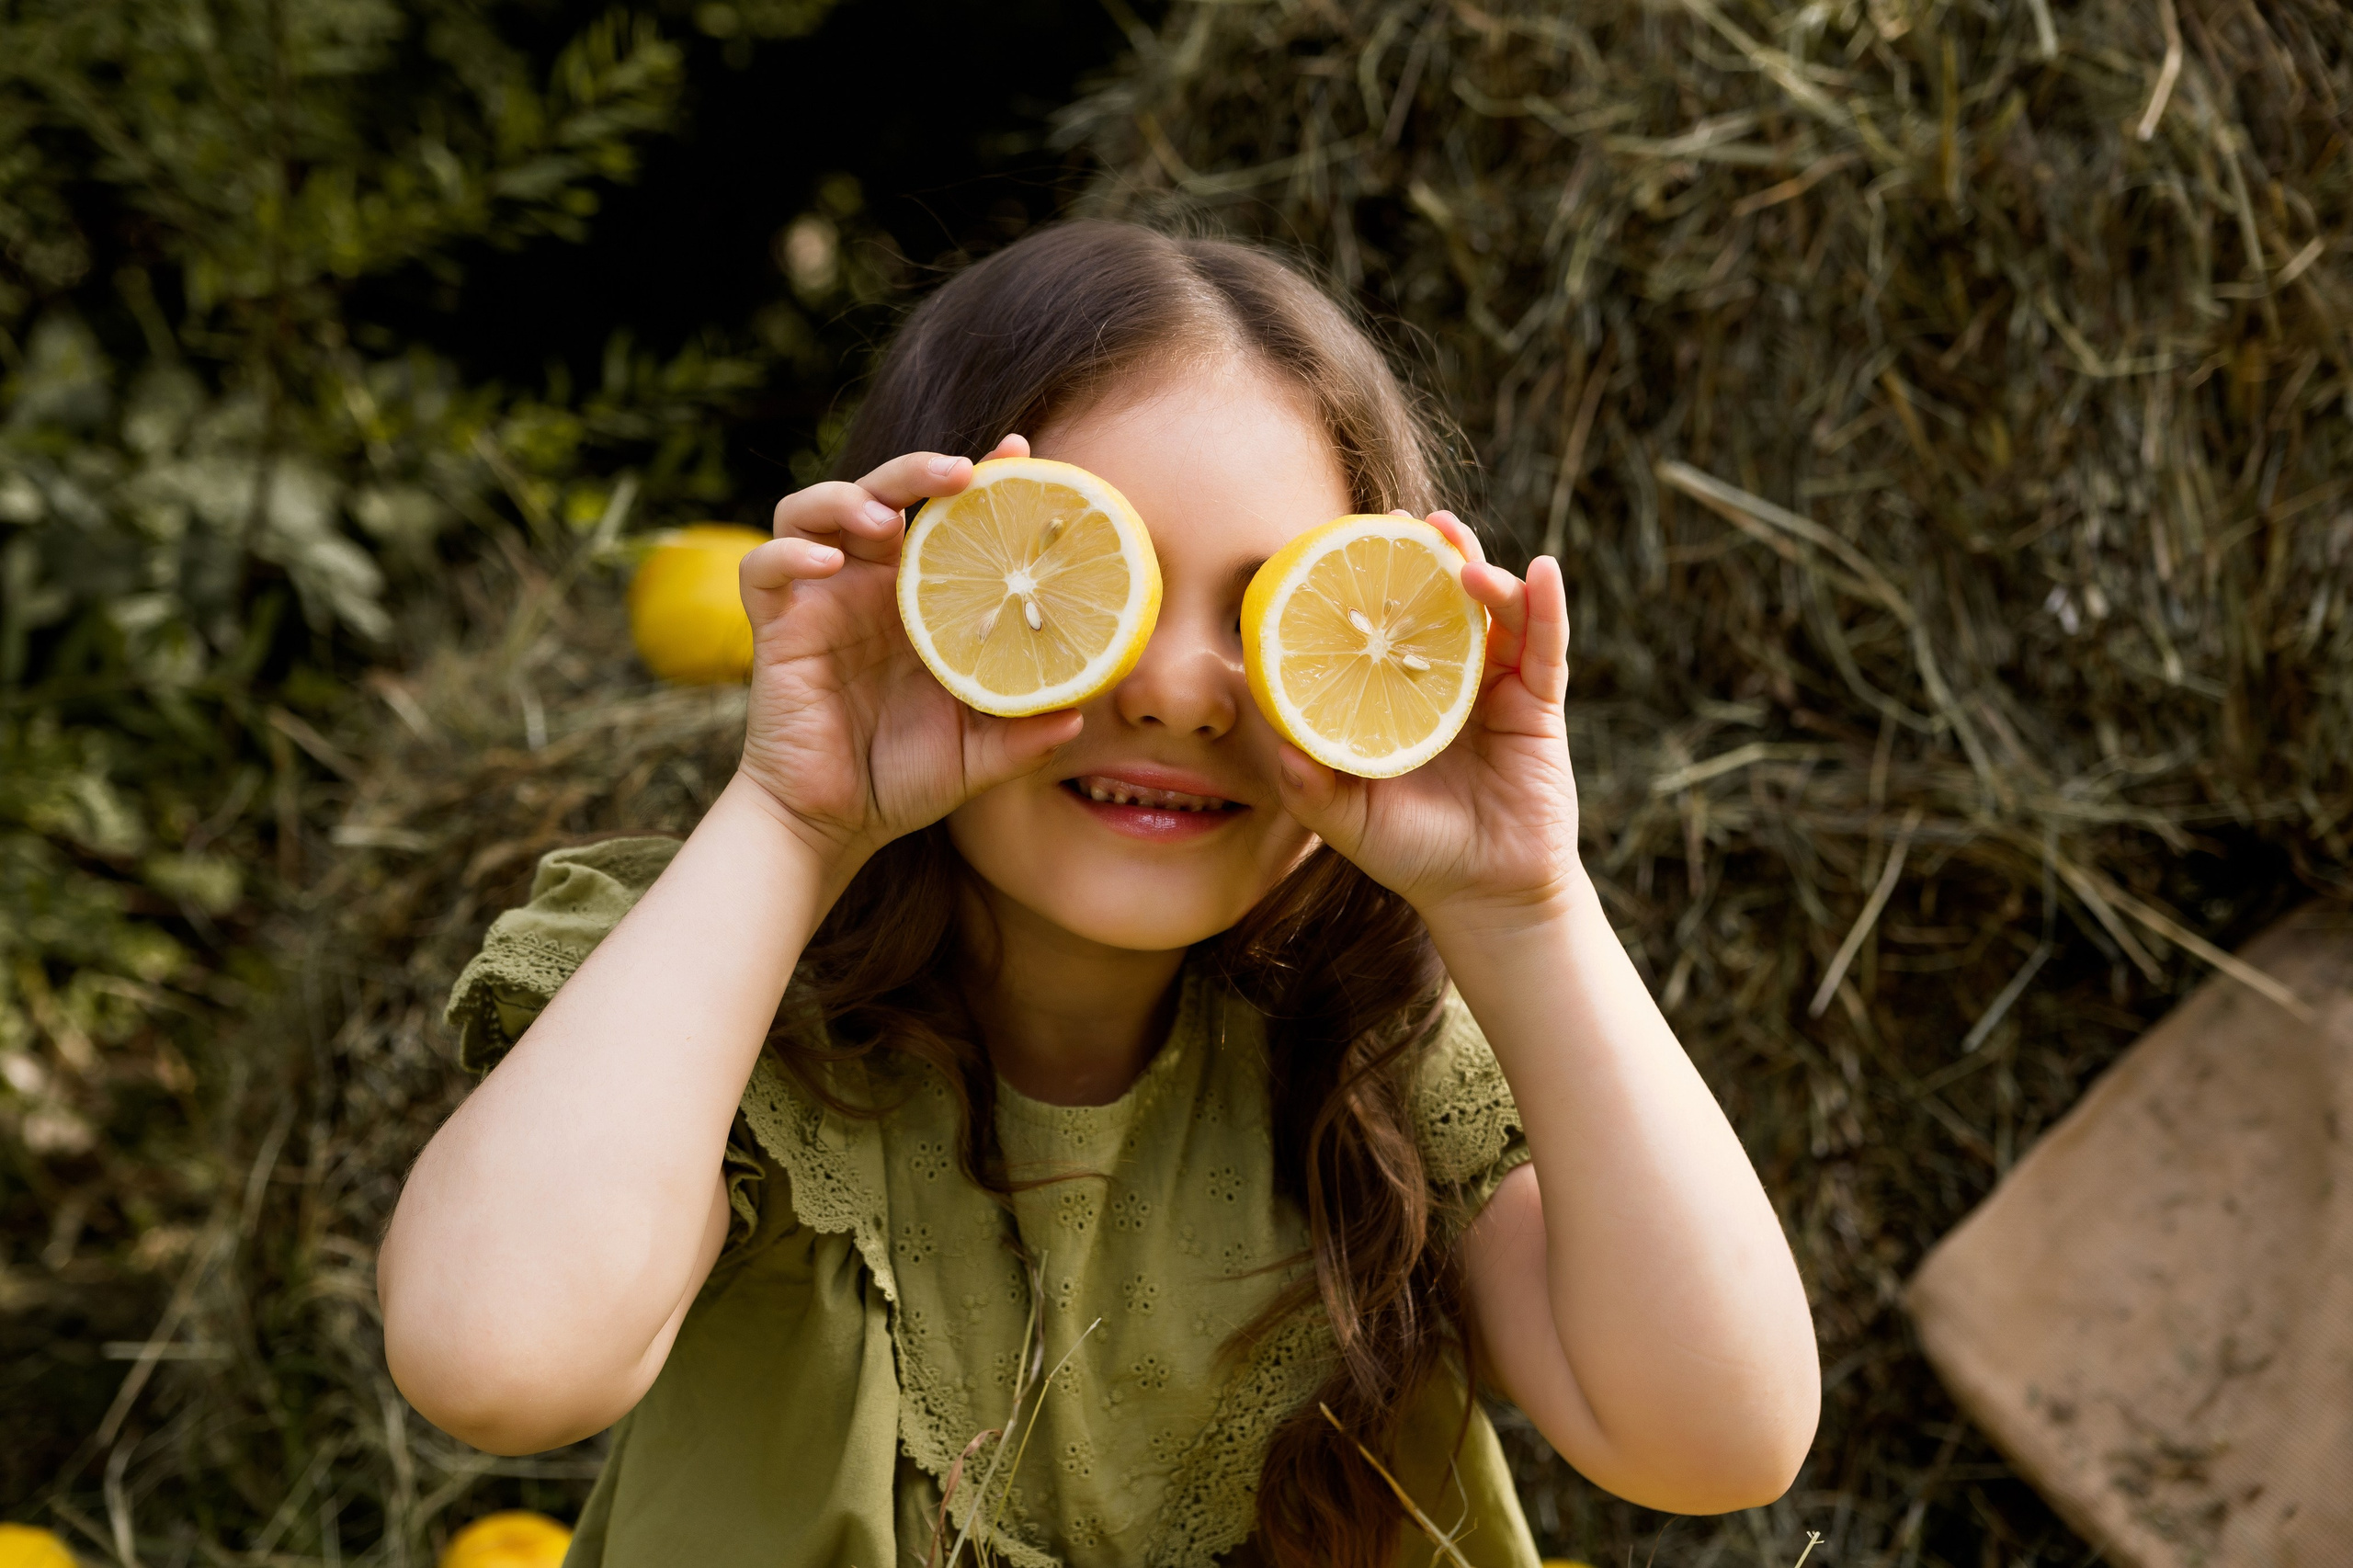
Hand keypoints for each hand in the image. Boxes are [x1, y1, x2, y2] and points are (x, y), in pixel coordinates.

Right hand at [735, 434, 1080, 875]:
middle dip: (916, 469)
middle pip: (881, 492)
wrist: (833, 824)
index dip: (978, 478)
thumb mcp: (979, 755)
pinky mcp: (777, 627)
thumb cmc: (904, 778)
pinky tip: (824, 563)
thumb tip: (1081, 714)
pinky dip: (789, 553)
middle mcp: (869, 586)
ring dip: (846, 498)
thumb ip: (1026, 732)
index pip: (944, 517)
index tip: (1019, 451)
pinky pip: (763, 568)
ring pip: (811, 510)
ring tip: (885, 518)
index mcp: (921, 599)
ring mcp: (819, 601)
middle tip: (959, 474)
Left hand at [1271, 512, 1581, 932]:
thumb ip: (1309, 787)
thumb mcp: (1347, 820)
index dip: (1372, 581)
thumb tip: (1276, 748)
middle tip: (1409, 523)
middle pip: (1441, 602)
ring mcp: (1496, 689)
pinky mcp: (1539, 705)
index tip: (1347, 538)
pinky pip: (1545, 647)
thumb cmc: (1412, 855)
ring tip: (1458, 552)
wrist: (1484, 896)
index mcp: (1398, 695)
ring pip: (1494, 613)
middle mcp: (1447, 681)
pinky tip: (1540, 571)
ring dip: (1481, 572)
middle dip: (1429, 556)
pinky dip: (1545, 606)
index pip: (1386, 624)